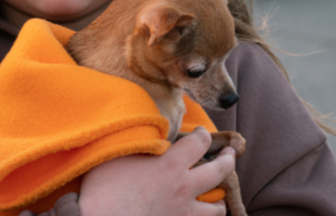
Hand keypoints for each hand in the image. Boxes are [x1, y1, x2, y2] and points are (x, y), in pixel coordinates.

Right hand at [78, 127, 234, 215]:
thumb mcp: (115, 157)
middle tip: (231, 154)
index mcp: (171, 166)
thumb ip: (133, 143)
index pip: (200, 142)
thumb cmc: (104, 192)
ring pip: (217, 208)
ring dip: (219, 200)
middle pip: (220, 171)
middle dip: (229, 160)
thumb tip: (137, 129)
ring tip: (218, 196)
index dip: (203, 135)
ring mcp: (184, 214)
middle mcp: (184, 189)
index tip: (201, 134)